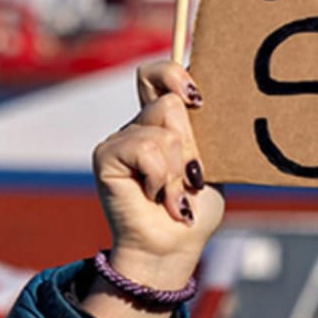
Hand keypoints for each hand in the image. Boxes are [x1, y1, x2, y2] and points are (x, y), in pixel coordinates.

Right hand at [86, 61, 225, 317]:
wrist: (174, 245)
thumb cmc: (196, 206)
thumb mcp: (210, 162)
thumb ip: (204, 130)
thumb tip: (206, 98)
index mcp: (165, 121)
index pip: (158, 74)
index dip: (175, 72)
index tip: (199, 99)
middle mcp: (139, 124)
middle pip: (171, 102)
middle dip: (191, 144)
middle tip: (191, 176)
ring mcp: (120, 138)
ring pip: (163, 129)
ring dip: (178, 168)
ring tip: (175, 193)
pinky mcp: (106, 155)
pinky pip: (145, 148)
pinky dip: (161, 176)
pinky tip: (158, 196)